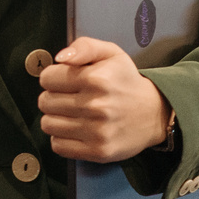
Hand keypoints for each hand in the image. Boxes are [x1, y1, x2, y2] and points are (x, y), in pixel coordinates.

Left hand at [38, 37, 171, 163]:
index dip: (53, 77)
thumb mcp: (110, 53)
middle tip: (69, 98)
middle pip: (45, 102)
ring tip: (71, 114)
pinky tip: (75, 130)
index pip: (47, 78)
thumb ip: (84, 47)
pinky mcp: (98, 152)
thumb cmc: (125, 81)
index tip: (65, 81)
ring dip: (55, 118)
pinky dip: (61, 138)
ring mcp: (97, 131)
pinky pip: (58, 146)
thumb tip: (59, 57)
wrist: (154, 114)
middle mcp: (95, 106)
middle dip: (53, 97)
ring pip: (47, 124)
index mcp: (95, 79)